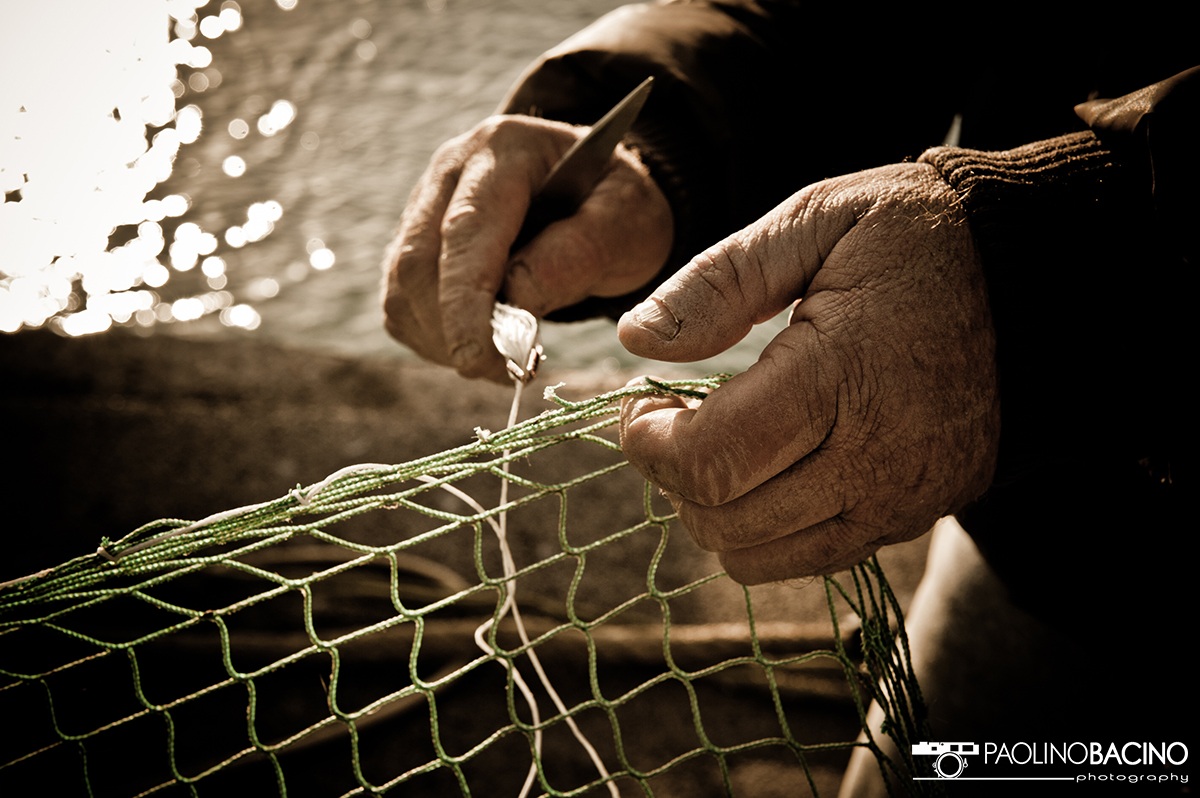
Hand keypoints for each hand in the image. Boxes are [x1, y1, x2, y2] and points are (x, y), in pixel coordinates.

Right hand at [382, 115, 672, 380]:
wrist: (600, 194)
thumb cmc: (617, 205)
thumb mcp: (626, 220)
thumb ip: (577, 253)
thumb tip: (515, 305)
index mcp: (505, 150)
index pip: (465, 230)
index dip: (464, 299)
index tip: (479, 357)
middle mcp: (451, 170)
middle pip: (419, 260)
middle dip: (453, 330)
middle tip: (507, 372)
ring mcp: (424, 204)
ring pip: (402, 286)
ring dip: (442, 340)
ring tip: (502, 364)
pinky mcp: (413, 241)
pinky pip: (401, 301)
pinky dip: (432, 339)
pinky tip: (481, 347)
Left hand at [617, 163, 999, 582]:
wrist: (1030, 280)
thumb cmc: (908, 241)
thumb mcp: (812, 222)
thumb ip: (718, 282)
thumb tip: (636, 340)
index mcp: (843, 374)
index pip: (713, 461)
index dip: (650, 445)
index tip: (641, 408)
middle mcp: (879, 455)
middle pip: (726, 520)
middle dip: (673, 477)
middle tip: (672, 422)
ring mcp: (905, 496)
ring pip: (762, 557)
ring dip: (715, 510)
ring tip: (718, 444)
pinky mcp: (920, 514)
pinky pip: (814, 558)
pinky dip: (767, 529)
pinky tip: (768, 467)